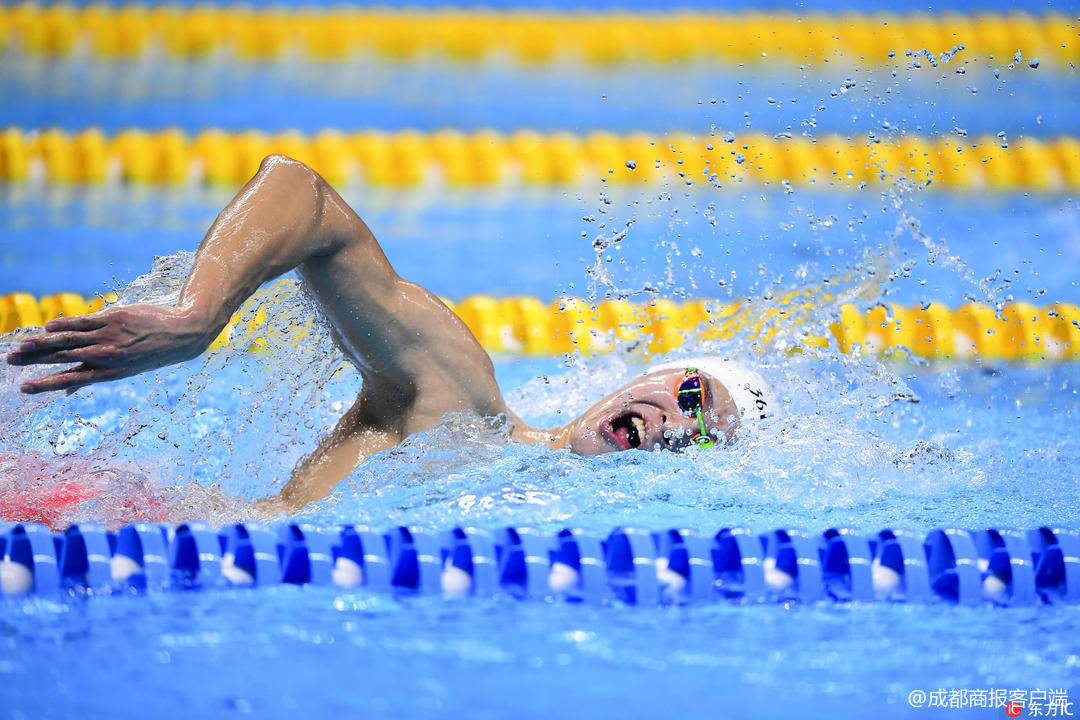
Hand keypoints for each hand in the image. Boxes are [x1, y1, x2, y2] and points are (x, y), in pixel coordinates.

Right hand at [6, 304, 213, 393]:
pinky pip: (84, 322)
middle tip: (11, 361)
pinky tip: (47, 327)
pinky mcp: (114, 319)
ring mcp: (109, 337)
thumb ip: (93, 376)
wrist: (181, 334)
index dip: (46, 384)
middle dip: (36, 360)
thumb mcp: (124, 370)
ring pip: (70, 340)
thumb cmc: (148, 352)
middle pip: (64, 358)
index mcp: (108, 373)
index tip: (24, 388)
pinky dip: (65, 324)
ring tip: (22, 346)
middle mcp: (106, 356)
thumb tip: (68, 391)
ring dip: (44, 343)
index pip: (70, 379)